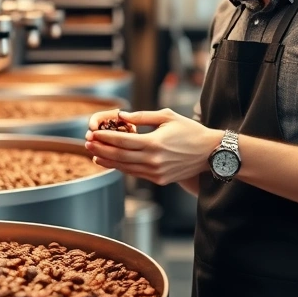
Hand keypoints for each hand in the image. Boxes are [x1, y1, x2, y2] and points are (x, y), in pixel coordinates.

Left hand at [84, 108, 222, 185]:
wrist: (210, 153)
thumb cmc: (190, 131)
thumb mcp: (167, 116)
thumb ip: (142, 117)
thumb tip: (121, 116)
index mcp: (154, 143)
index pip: (122, 141)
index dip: (104, 138)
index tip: (92, 134)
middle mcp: (153, 160)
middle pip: (119, 155)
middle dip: (100, 150)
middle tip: (86, 144)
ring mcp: (156, 172)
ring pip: (125, 167)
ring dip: (107, 161)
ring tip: (94, 155)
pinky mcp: (159, 180)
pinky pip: (135, 173)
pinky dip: (121, 168)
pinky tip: (111, 162)